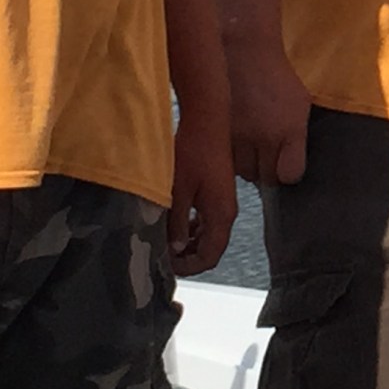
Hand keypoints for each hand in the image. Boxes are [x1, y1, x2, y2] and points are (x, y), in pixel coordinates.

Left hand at [168, 110, 238, 275]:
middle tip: (162, 255)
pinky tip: (174, 222)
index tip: (167, 266)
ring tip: (165, 240)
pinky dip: (191, 228)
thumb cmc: (194, 151)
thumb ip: (176, 223)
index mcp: (221, 214)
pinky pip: (206, 220)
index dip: (189, 267)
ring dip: (188, 242)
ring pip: (208, 235)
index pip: (210, 256)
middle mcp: (226, 211)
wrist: (207, 121)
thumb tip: (174, 248)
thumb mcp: (178, 191)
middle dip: (187, 257)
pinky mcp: (217, 192)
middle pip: (211, 248)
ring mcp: (223, 201)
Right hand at [226, 42, 312, 186]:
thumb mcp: (299, 104)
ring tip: (249, 148)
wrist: (243, 54)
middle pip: (265, 178)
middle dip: (267, 171)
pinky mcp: (215, 135)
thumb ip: (297, 137)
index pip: (290, 174)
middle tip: (267, 157)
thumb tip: (292, 169)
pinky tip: (235, 143)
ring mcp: (237, 138)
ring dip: (247, 166)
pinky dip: (230, 158)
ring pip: (243, 173)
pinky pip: (224, 162)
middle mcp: (264, 137)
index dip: (288, 173)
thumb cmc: (276, 78)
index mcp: (290, 129)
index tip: (286, 166)